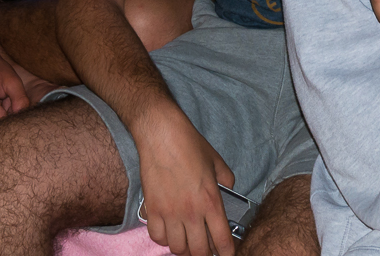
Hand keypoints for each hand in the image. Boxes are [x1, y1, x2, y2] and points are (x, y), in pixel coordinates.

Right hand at [135, 102, 236, 255]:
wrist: (162, 135)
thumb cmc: (190, 145)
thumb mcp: (217, 162)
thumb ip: (227, 181)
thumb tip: (228, 193)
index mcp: (211, 201)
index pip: (222, 240)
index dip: (226, 254)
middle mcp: (190, 212)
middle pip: (198, 252)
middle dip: (204, 255)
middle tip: (206, 250)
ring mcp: (170, 213)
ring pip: (177, 248)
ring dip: (184, 247)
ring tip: (188, 239)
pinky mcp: (152, 210)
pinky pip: (158, 237)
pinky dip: (164, 238)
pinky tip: (170, 230)